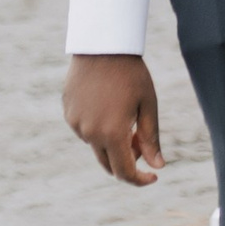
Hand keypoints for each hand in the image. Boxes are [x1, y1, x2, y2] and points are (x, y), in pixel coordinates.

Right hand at [63, 53, 164, 184]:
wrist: (102, 45)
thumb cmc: (131, 74)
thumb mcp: (147, 105)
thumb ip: (150, 139)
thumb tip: (157, 167)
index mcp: (112, 133)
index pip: (124, 172)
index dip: (139, 180)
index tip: (153, 177)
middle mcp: (90, 133)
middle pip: (108, 164)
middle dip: (127, 161)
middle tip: (141, 143)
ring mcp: (76, 124)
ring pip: (97, 146)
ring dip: (112, 142)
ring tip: (125, 115)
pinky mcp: (68, 113)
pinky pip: (85, 130)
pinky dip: (98, 129)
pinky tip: (108, 105)